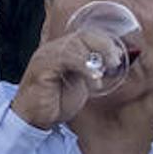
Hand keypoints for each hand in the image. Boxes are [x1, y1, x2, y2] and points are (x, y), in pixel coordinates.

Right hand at [10, 30, 124, 129]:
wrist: (33, 119)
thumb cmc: (57, 102)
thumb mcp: (81, 82)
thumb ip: (93, 68)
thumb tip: (115, 59)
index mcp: (62, 49)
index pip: (87, 35)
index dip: (106, 42)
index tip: (119, 56)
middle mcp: (53, 49)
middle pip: (83, 35)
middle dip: (104, 46)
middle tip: (115, 62)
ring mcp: (46, 56)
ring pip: (76, 44)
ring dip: (95, 58)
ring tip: (102, 75)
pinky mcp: (42, 67)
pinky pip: (67, 58)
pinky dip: (85, 68)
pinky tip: (94, 80)